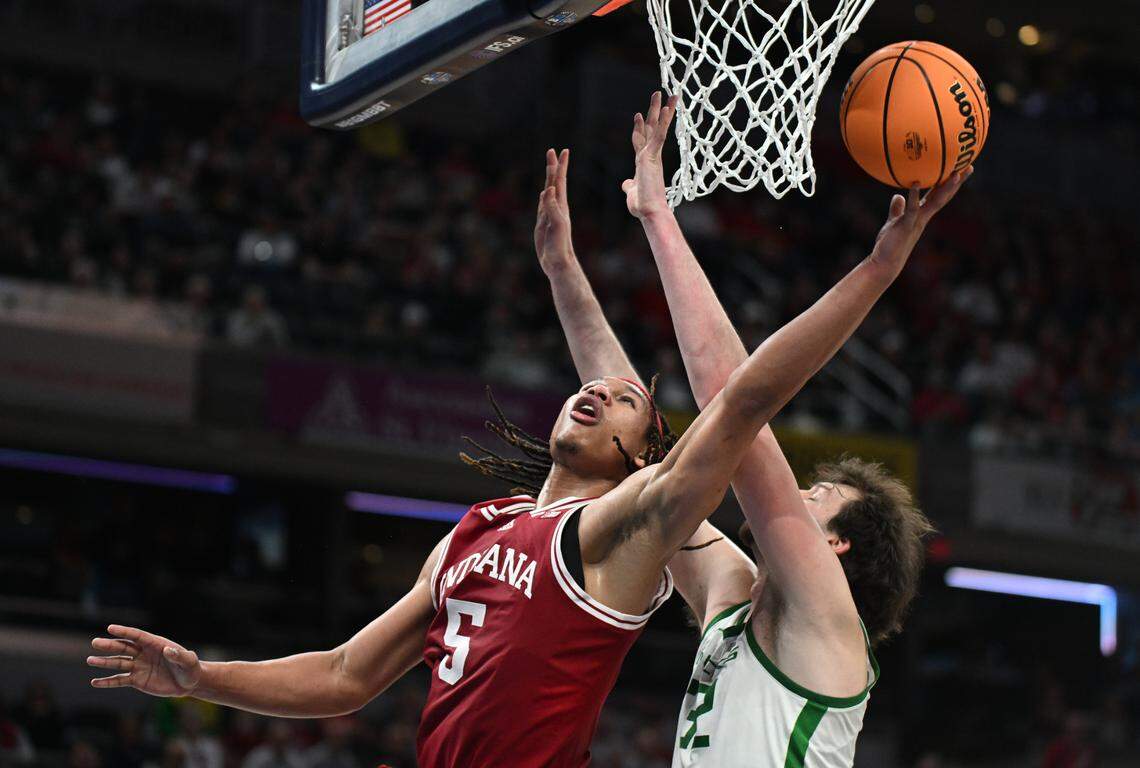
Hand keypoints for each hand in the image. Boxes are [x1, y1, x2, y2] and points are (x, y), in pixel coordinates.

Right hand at [88, 624, 201, 695]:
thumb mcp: (189, 661)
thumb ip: (180, 655)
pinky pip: (120, 680)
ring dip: (104, 662)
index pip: (137, 636)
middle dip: (110, 645)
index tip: (110, 628)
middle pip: (124, 647)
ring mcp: (139, 666)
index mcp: (155, 644)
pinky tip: (95, 682)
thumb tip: (169, 650)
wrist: (188, 683)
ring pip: (119, 663)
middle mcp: (144, 653)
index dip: (124, 632)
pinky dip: (107, 682)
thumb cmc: (190, 668)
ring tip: (90, 660)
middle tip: (95, 642)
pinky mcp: (137, 680)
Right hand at [534, 148, 573, 274]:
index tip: (563, 151)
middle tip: (552, 151)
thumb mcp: (556, 225)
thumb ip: (552, 207)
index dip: (560, 166)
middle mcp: (556, 207)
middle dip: (553, 166)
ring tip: (550, 167)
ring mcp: (549, 214)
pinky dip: (543, 195)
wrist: (558, 262)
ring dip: (549, 178)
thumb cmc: (559, 245)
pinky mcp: (543, 223)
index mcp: (560, 205)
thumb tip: (548, 189)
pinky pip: (543, 204)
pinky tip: (543, 192)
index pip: (560, 181)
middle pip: (554, 182)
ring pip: (549, 191)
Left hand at [622, 91, 676, 219]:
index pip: (642, 140)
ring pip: (658, 127)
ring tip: (666, 93)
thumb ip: (629, 185)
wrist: (650, 212)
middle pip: (652, 128)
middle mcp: (650, 155)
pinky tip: (667, 108)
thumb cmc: (643, 205)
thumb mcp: (631, 192)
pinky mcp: (653, 156)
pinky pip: (660, 135)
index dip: (640, 127)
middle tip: (658, 94)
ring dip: (661, 110)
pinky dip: (663, 121)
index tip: (639, 115)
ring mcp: (653, 155)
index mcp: (645, 162)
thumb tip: (626, 184)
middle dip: (655, 111)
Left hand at [869, 166, 972, 274]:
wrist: (884, 263)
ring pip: (935, 203)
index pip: (938, 195)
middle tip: (969, 166)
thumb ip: (897, 210)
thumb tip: (897, 195)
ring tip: (955, 173)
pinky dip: (913, 197)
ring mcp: (916, 222)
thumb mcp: (893, 223)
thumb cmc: (889, 244)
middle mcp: (923, 217)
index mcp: (921, 214)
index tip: (960, 169)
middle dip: (957, 182)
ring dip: (945, 188)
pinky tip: (914, 184)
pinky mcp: (906, 226)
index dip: (949, 183)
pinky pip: (912, 210)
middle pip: (943, 196)